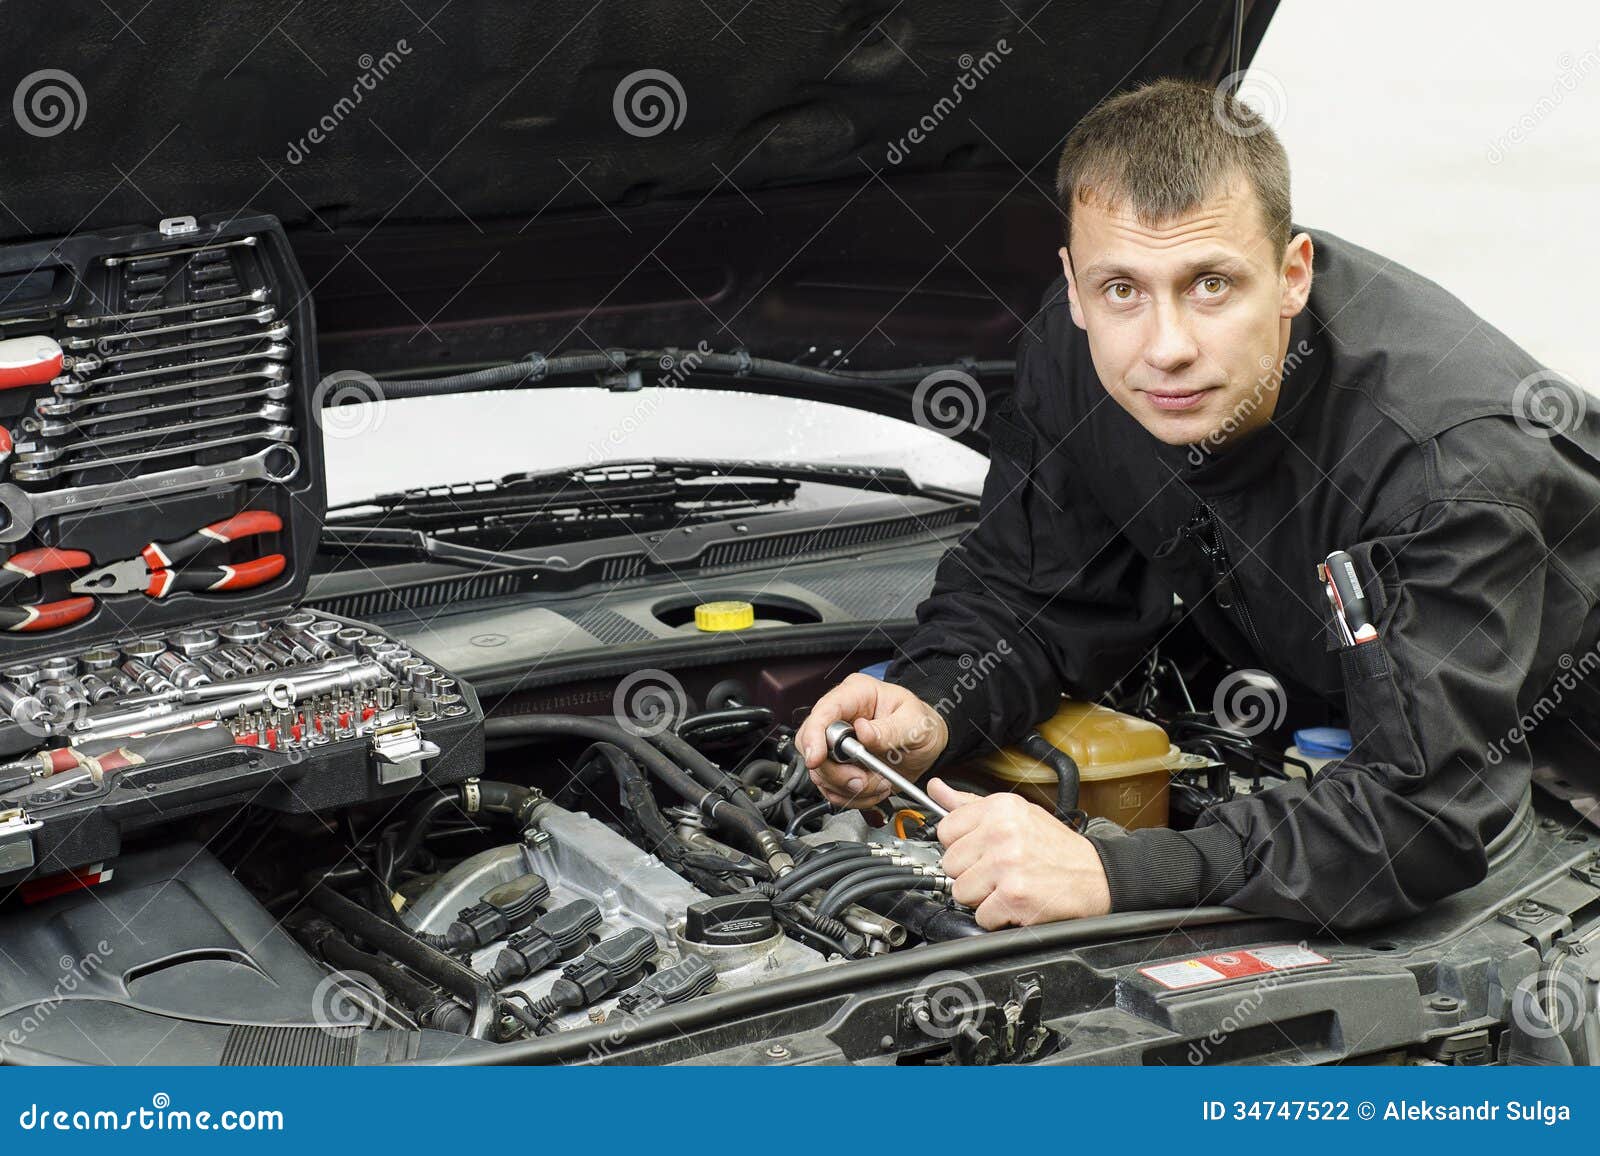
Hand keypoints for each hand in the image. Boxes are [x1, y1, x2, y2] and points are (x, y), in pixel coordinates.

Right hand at [795, 673, 947, 808]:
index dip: (814, 736)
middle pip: (811, 745)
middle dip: (834, 770)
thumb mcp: (914, 723)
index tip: (817, 759)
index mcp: (856, 695)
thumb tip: (862, 731)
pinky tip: (874, 788)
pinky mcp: (841, 766)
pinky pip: (833, 788)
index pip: (823, 712)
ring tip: (878, 783)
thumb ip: (889, 729)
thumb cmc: (921, 724)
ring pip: (820, 772)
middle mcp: (841, 717)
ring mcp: (838, 744)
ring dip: (848, 786)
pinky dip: (852, 796)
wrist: (928, 745)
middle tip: (860, 779)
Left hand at [931, 779, 1111, 928]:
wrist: (1097, 876)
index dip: (961, 846)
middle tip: (998, 871)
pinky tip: (1017, 902)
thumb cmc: (1056, 847)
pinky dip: (998, 917)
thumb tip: (936, 788)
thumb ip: (971, 804)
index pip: (945, 830)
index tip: (978, 851)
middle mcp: (1001, 833)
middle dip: (971, 873)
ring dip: (982, 897)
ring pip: (961, 892)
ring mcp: (1007, 865)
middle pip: (950, 864)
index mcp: (999, 808)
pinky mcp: (1014, 896)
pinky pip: (981, 916)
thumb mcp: (1017, 813)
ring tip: (1008, 886)